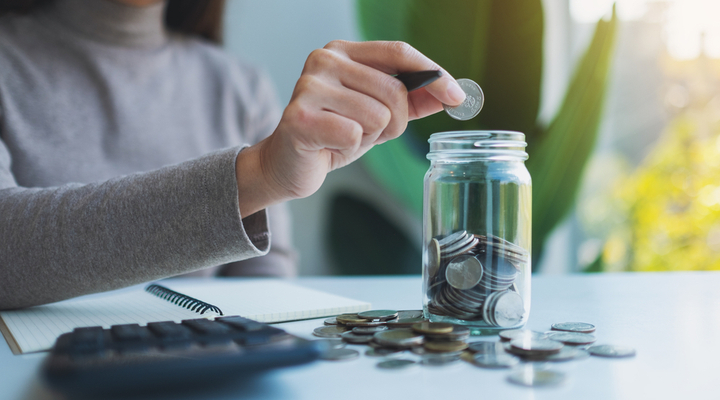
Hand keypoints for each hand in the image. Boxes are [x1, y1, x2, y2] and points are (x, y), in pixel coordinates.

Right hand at [236, 40, 464, 216]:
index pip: (398, 52)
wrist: (287, 164)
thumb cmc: (332, 135)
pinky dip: (350, 148)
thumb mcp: (377, 114)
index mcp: (343, 52)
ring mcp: (309, 87)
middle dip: (394, 122)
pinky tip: (331, 146)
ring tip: (346, 137)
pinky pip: (354, 134)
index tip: (458, 97)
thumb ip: (411, 100)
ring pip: (378, 116)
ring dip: (370, 137)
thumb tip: (448, 92)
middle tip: (369, 132)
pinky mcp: (300, 118)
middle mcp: (323, 60)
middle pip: (394, 91)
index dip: (433, 74)